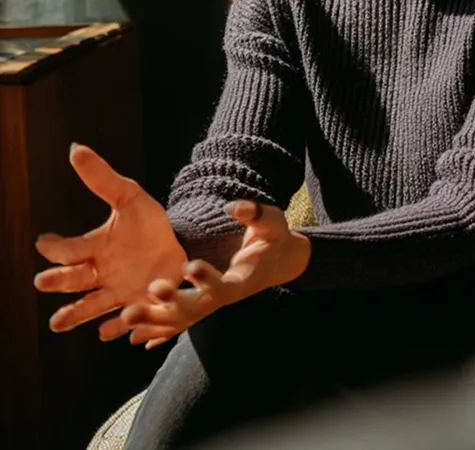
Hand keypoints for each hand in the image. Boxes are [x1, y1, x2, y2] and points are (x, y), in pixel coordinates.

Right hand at [33, 144, 187, 340]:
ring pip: (90, 307)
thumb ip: (102, 178)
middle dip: (59, 280)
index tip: (44, 241)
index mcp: (94, 248)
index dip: (56, 246)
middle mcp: (99, 274)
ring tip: (57, 323)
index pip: (69, 249)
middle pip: (74, 279)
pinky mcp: (137, 307)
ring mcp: (117, 293)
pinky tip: (106, 332)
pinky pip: (122, 319)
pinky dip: (115, 326)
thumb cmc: (147, 225)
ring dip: (75, 313)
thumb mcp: (129, 198)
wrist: (179, 248)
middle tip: (44, 281)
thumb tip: (74, 148)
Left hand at [121, 200, 310, 348]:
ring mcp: (214, 303)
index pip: (225, 285)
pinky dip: (159, 331)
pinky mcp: (205, 304)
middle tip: (146, 295)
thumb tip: (233, 207)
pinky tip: (135, 338)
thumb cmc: (274, 236)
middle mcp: (226, 296)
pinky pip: (180, 323)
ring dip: (154, 320)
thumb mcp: (272, 221)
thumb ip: (255, 214)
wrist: (278, 260)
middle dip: (171, 304)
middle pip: (197, 308)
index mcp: (245, 277)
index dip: (208, 280)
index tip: (189, 266)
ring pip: (183, 320)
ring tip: (125, 317)